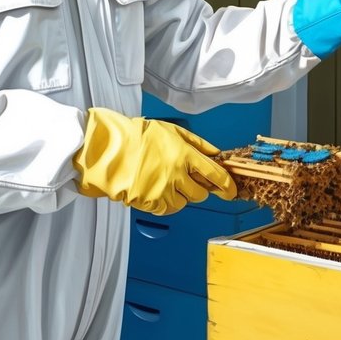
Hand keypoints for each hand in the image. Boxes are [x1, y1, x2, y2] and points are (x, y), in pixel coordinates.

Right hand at [73, 107, 236, 214]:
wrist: (110, 150)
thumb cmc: (139, 136)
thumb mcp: (172, 131)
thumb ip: (198, 143)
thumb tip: (216, 154)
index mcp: (185, 155)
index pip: (216, 175)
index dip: (227, 185)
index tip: (230, 190)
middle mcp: (177, 174)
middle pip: (201, 193)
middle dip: (199, 188)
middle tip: (187, 180)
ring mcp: (164, 190)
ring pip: (185, 202)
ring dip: (181, 195)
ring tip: (165, 181)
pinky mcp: (151, 203)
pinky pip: (168, 209)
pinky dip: (166, 202)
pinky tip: (156, 188)